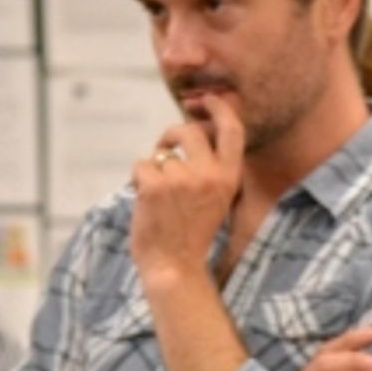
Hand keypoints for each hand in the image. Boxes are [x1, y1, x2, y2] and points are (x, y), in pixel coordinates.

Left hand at [130, 98, 244, 286]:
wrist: (175, 269)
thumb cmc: (191, 236)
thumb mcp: (215, 201)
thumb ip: (209, 171)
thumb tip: (190, 135)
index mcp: (229, 180)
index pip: (232, 131)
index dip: (219, 109)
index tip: (206, 101)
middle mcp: (209, 176)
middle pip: (189, 131)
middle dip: (172, 134)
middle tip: (165, 148)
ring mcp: (181, 180)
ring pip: (161, 155)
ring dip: (155, 171)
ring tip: (160, 200)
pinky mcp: (154, 185)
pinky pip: (142, 166)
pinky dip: (139, 181)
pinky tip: (147, 204)